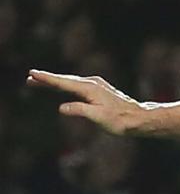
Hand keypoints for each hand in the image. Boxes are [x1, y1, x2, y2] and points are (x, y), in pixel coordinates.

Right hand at [27, 69, 145, 134]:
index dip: (47, 79)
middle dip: (47, 78)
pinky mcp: (98, 90)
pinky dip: (65, 85)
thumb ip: (80, 110)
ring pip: (70, 82)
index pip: (63, 83)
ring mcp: (96, 86)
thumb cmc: (119, 120)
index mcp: (90, 89)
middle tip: (30, 77)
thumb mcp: (98, 117)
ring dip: (54, 81)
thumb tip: (61, 107)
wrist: (137, 118)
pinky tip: (60, 86)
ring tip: (38, 80)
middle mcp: (93, 83)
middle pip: (65, 80)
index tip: (33, 73)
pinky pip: (76, 85)